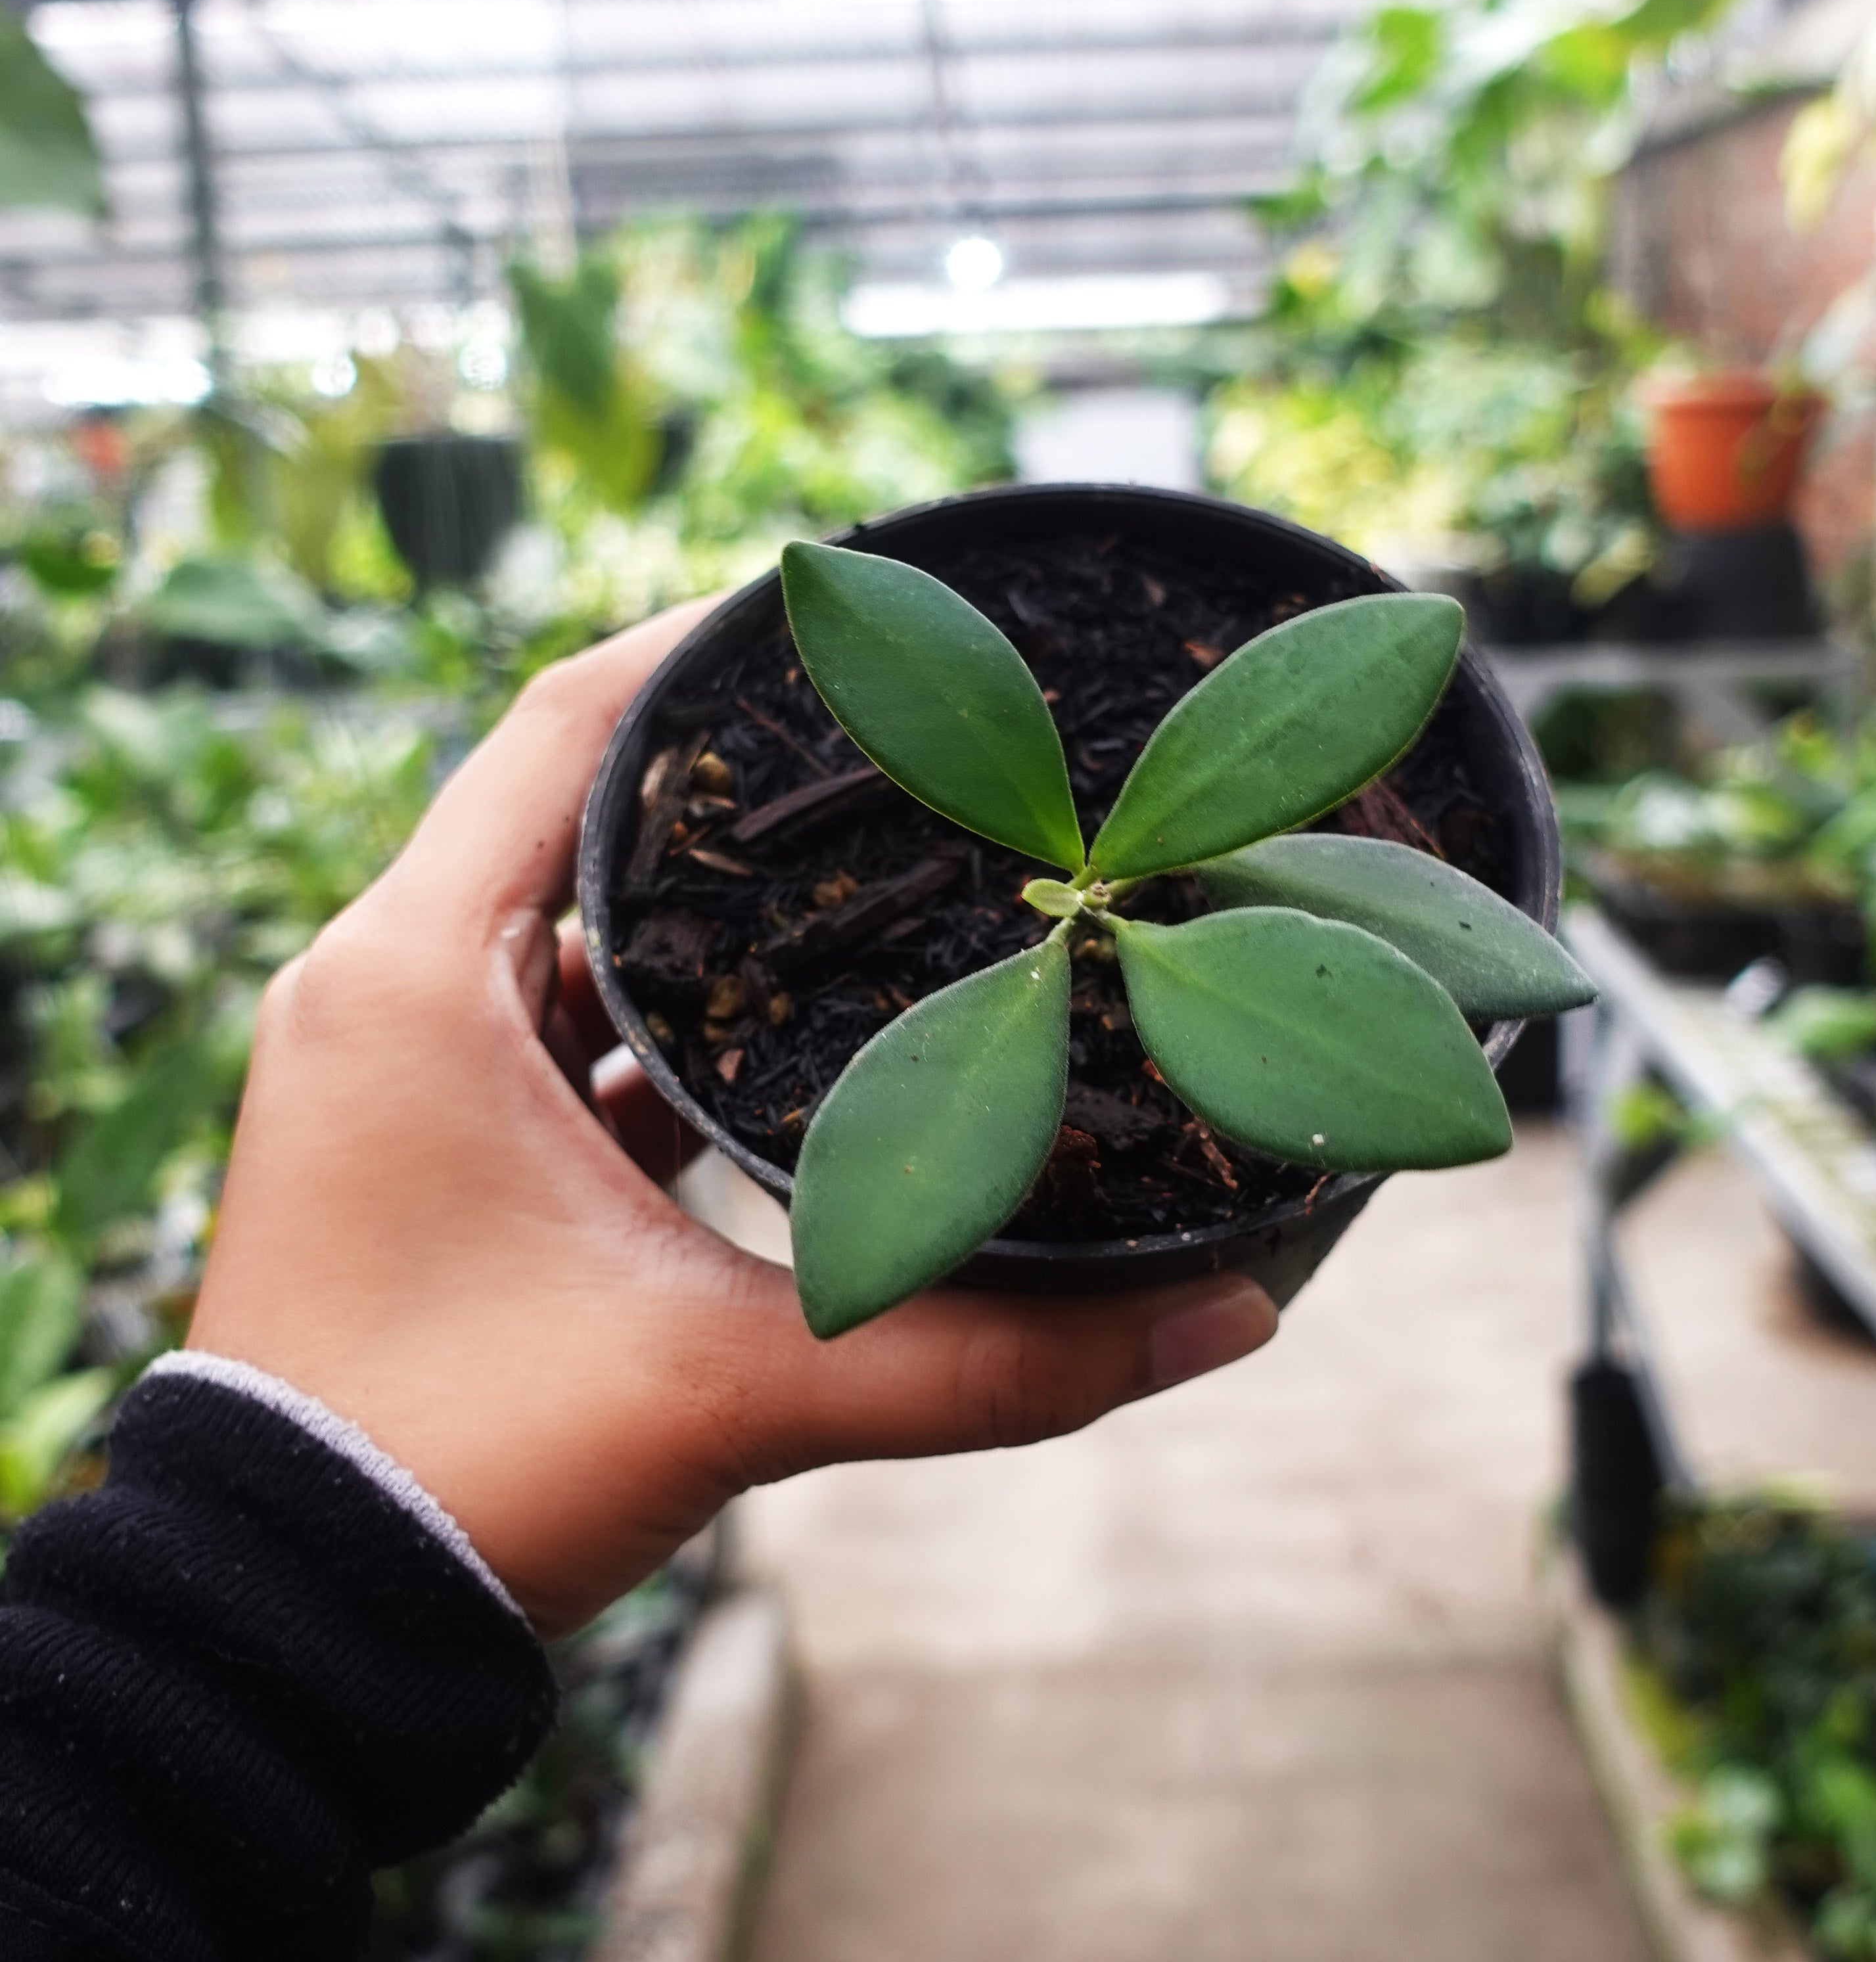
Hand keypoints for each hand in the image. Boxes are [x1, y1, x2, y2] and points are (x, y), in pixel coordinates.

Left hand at [188, 606, 1276, 1633]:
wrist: (300, 1619)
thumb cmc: (461, 1473)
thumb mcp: (733, 1389)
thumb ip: (984, 1357)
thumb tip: (1220, 1314)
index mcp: (414, 979)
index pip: (562, 725)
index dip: (700, 647)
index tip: (843, 610)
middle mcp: (388, 992)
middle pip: (570, 804)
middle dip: (728, 778)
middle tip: (889, 743)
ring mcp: (400, 1068)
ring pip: (566, 922)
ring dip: (697, 902)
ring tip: (859, 870)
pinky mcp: (431, 1142)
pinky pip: (551, 1018)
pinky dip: (656, 1007)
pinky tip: (782, 1031)